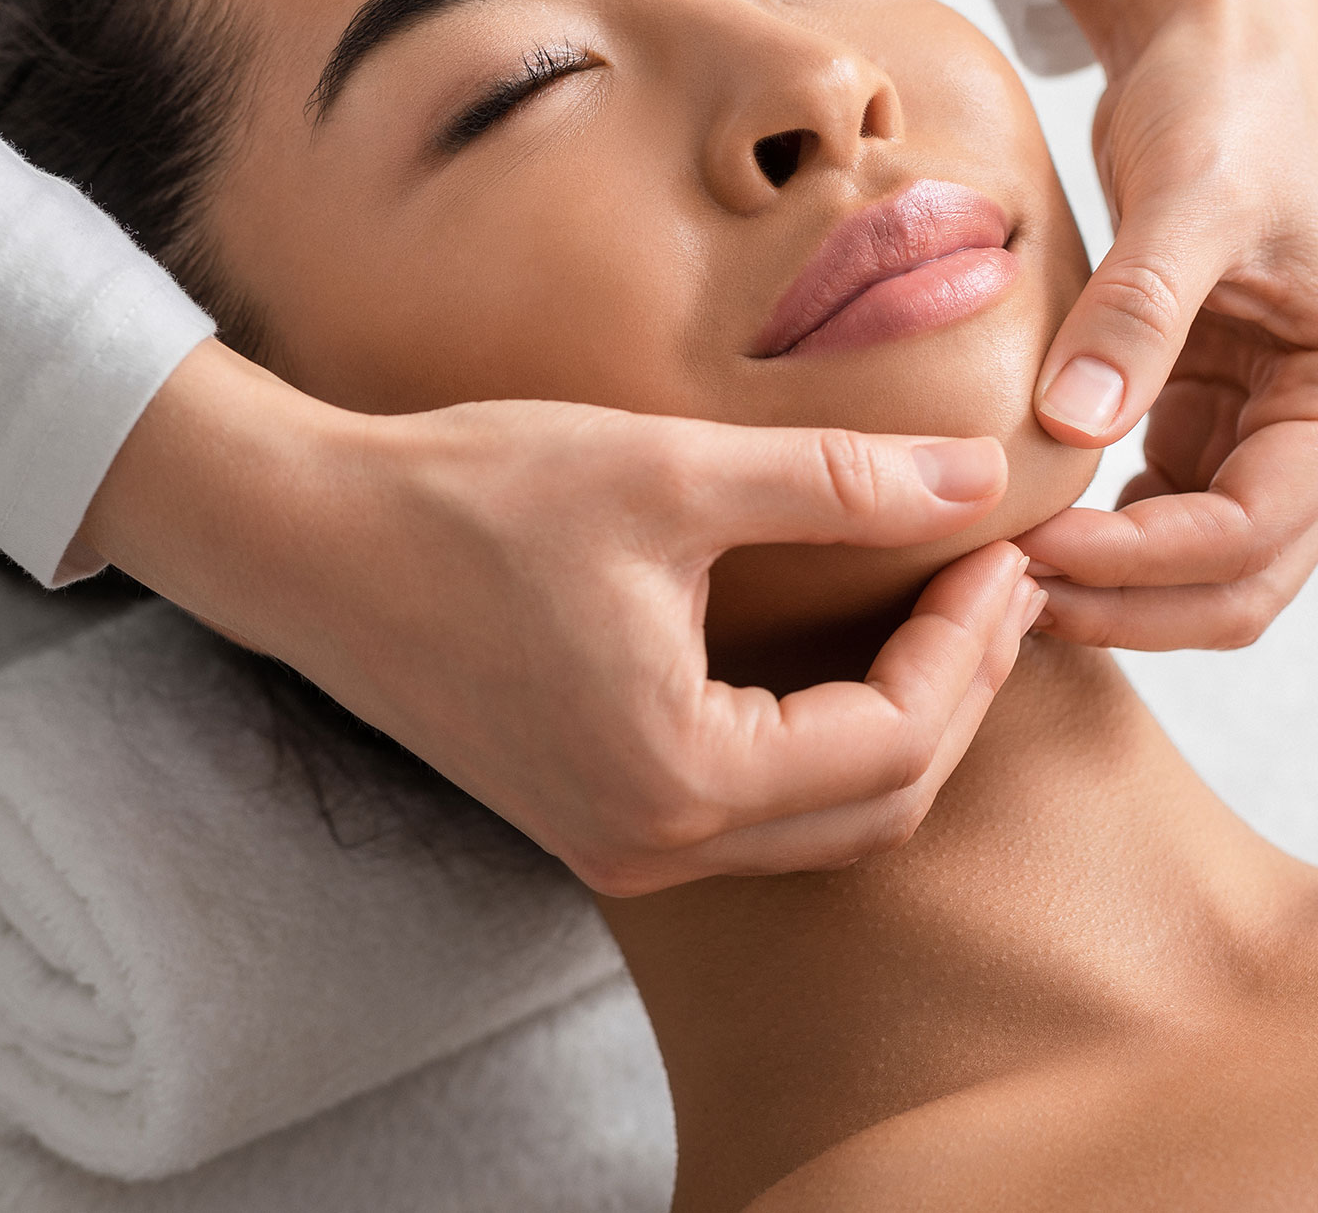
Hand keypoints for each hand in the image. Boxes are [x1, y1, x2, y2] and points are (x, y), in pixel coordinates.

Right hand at [81, 340, 1043, 892]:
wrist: (309, 538)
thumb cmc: (468, 500)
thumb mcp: (666, 474)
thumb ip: (834, 483)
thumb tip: (973, 478)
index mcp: (677, 778)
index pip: (894, 739)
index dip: (971, 645)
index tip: (1007, 551)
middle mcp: (650, 843)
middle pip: (872, 804)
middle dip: (954, 695)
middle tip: (993, 585)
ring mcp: (613, 840)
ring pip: (816, 820)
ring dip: (896, 727)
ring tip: (939, 619)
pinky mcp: (585, 810)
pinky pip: (747, 810)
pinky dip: (818, 745)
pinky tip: (834, 661)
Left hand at [1018, 0, 1317, 648]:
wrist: (1212, 49)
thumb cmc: (1224, 103)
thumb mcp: (1186, 197)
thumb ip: (1137, 313)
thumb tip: (1074, 427)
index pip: (1253, 531)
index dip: (1138, 562)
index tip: (1027, 552)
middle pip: (1235, 579)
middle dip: (1125, 603)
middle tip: (1001, 596)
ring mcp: (1267, 425)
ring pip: (1196, 564)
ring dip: (1108, 586)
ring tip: (997, 575)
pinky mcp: (1205, 408)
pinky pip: (1156, 509)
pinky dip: (1097, 535)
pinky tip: (1020, 527)